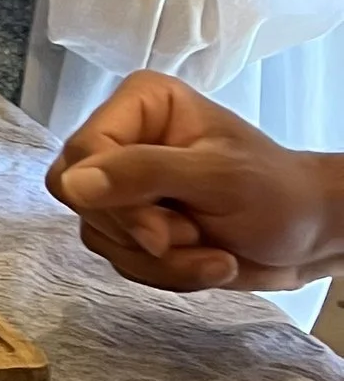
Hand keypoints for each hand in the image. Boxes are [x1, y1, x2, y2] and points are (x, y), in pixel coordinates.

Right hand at [47, 77, 343, 291]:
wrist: (308, 236)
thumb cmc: (277, 193)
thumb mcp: (217, 178)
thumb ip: (143, 173)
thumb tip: (72, 183)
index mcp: (141, 105)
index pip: (83, 152)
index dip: (111, 202)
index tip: (160, 234)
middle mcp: (124, 139)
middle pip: (81, 198)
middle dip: (142, 235)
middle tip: (193, 236)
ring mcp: (125, 185)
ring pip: (99, 235)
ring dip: (160, 261)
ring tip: (213, 254)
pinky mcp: (133, 225)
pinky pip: (118, 259)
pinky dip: (164, 274)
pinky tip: (206, 262)